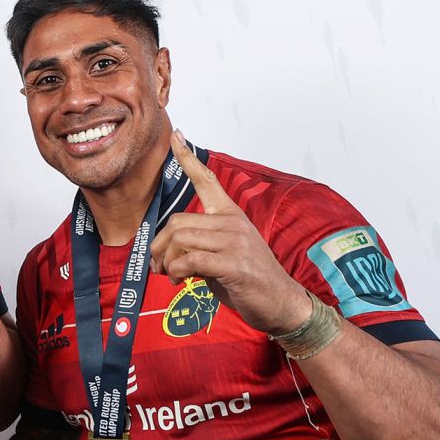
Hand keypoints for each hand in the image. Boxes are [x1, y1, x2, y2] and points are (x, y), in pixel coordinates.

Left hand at [149, 130, 310, 333]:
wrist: (281, 303)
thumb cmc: (248, 280)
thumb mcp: (222, 255)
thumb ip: (198, 245)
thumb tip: (167, 252)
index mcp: (231, 216)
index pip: (207, 181)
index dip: (188, 159)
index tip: (176, 136)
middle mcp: (233, 223)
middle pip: (177, 222)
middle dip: (159, 246)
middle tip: (159, 266)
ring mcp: (235, 242)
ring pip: (180, 240)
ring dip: (167, 261)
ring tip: (170, 275)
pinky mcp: (233, 263)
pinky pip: (190, 260)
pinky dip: (177, 272)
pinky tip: (181, 281)